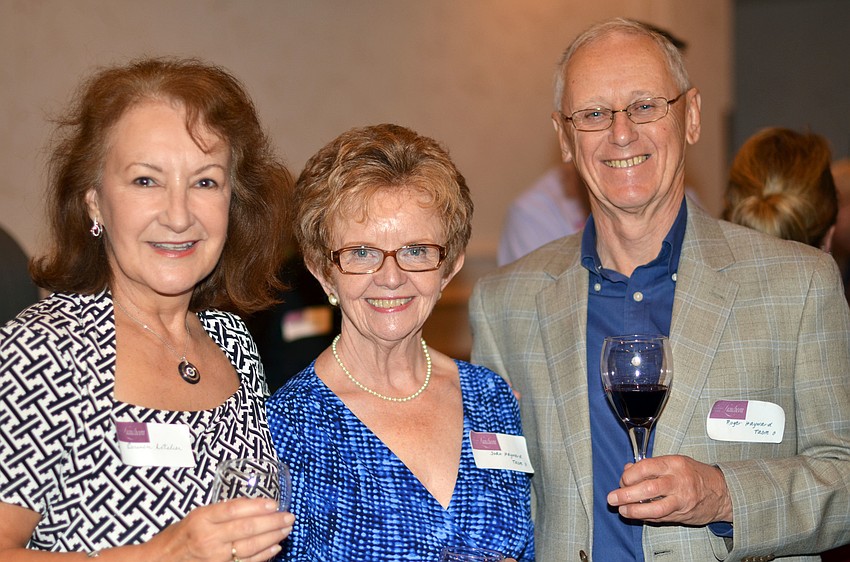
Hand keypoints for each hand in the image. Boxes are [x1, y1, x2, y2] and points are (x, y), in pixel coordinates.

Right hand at [143, 497, 293, 561]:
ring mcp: (215, 556)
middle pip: (247, 528)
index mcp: (202, 518)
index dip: (257, 506)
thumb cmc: (178, 537)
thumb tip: (252, 505)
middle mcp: (209, 537)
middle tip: (289, 517)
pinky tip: (275, 547)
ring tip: (286, 529)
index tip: (274, 503)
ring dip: (272, 537)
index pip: (234, 509)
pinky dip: (263, 555)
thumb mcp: (196, 516)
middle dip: (272, 522)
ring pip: (250, 546)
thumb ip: (220, 512)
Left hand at [606, 454, 732, 525]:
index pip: (646, 466)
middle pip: (649, 488)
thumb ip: (650, 466)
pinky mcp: (683, 515)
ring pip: (655, 508)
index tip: (622, 480)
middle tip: (612, 498)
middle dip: (626, 494)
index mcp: (674, 463)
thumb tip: (627, 470)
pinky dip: (646, 517)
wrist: (723, 492)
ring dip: (635, 511)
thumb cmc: (694, 474)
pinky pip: (661, 517)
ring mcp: (682, 500)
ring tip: (623, 511)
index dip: (629, 475)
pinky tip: (637, 515)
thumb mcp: (673, 462)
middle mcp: (678, 481)